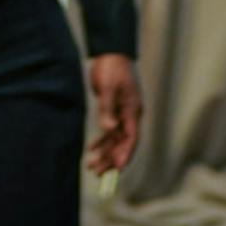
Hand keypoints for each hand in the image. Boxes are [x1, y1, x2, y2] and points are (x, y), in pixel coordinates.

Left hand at [87, 53, 142, 175]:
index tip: (117, 169)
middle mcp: (130, 115)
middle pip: (123, 143)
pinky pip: (110, 131)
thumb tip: (109, 129)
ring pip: (116, 139)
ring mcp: (123, 114)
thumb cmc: (112, 68)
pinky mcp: (114, 110)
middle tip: (97, 173)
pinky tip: (92, 149)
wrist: (111, 52)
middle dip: (111, 159)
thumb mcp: (108, 87)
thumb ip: (107, 109)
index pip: (131, 138)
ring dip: (105, 153)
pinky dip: (102, 141)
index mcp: (133, 111)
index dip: (125, 154)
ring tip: (92, 166)